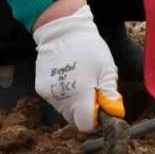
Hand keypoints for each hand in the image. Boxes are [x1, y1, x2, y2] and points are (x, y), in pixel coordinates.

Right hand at [32, 3, 123, 132]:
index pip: (85, 124)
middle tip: (92, 93)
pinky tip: (69, 77)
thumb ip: (109, 93)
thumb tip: (113, 113)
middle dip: (85, 112)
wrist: (61, 29)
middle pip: (74, 120)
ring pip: (64, 111)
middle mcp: (61, 98)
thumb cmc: (88, 47)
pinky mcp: (40, 88)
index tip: (100, 106)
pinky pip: (55, 100)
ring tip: (80, 81)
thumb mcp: (107, 68)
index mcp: (80, 95)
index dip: (95, 120)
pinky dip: (64, 94)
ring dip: (74, 103)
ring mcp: (48, 94)